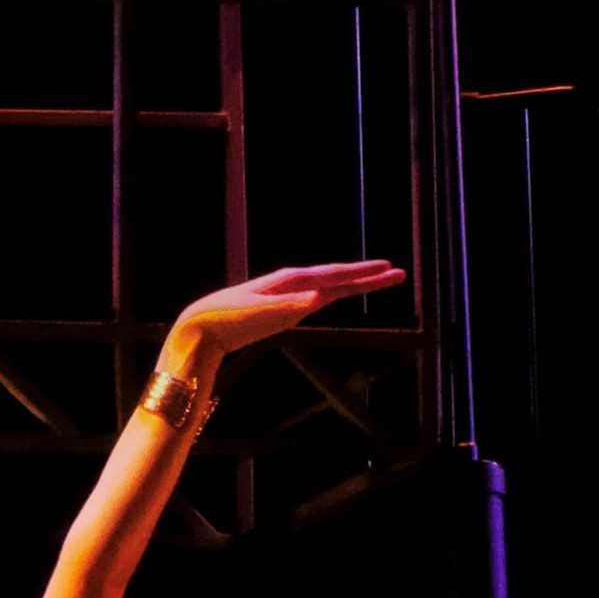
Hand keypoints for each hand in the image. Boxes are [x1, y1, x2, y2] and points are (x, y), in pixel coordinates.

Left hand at [158, 257, 404, 368]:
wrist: (200, 328)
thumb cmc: (225, 319)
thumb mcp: (257, 312)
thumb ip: (289, 306)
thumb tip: (321, 297)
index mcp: (289, 282)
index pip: (333, 276)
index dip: (361, 274)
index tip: (388, 269)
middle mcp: (291, 285)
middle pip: (337, 278)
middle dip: (366, 277)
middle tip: (398, 273)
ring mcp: (287, 297)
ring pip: (329, 287)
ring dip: (354, 284)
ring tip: (380, 279)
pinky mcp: (281, 311)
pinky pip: (316, 298)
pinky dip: (333, 294)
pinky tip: (340, 292)